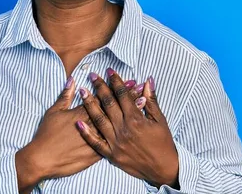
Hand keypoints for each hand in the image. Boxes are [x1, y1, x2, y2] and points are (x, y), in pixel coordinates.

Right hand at [15, 76, 144, 192]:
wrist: (44, 160)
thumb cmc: (47, 136)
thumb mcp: (54, 112)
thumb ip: (65, 96)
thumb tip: (72, 81)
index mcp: (82, 113)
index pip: (102, 97)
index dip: (114, 88)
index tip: (126, 80)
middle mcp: (92, 125)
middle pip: (113, 108)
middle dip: (126, 96)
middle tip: (138, 85)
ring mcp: (96, 140)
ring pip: (118, 123)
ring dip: (130, 111)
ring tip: (142, 99)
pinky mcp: (97, 153)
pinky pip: (115, 141)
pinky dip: (126, 131)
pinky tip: (136, 124)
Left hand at [77, 70, 179, 188]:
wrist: (163, 169)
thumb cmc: (163, 143)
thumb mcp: (160, 120)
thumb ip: (152, 100)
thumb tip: (148, 80)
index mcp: (136, 119)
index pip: (122, 95)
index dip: (115, 81)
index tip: (109, 71)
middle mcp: (124, 129)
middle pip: (108, 103)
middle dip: (100, 87)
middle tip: (92, 75)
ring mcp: (116, 143)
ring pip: (99, 120)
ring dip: (89, 104)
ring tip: (82, 91)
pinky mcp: (111, 155)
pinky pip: (95, 143)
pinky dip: (86, 133)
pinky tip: (78, 122)